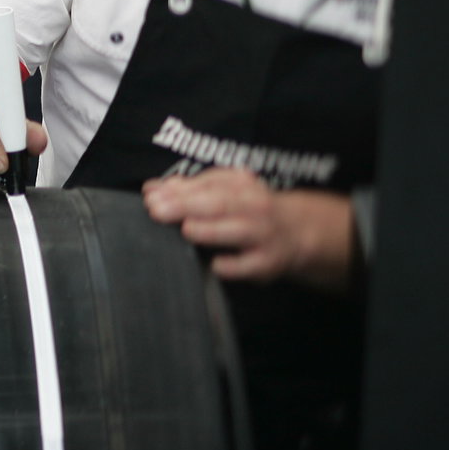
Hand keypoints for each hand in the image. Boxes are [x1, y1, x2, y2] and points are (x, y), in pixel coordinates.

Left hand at [142, 168, 354, 289]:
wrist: (296, 231)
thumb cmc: (248, 210)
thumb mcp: (225, 192)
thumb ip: (189, 190)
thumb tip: (153, 189)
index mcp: (241, 185)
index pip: (208, 184)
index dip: (179, 189)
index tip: (151, 195)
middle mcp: (254, 206)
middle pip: (219, 204)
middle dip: (187, 205)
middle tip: (157, 210)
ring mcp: (263, 234)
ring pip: (237, 231)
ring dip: (211, 230)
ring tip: (187, 229)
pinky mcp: (268, 262)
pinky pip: (249, 265)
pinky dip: (232, 265)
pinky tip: (215, 265)